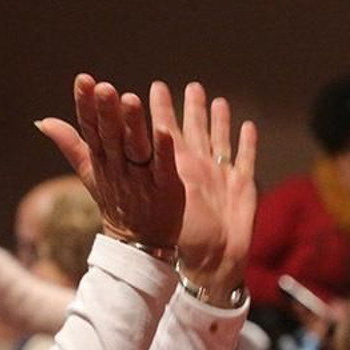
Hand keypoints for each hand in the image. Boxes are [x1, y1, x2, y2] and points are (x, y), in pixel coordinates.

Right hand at [37, 74, 183, 252]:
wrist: (139, 246)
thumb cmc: (118, 202)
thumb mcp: (91, 172)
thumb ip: (71, 144)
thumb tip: (43, 121)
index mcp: (101, 161)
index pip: (90, 130)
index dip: (86, 105)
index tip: (83, 79)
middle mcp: (118, 168)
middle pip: (111, 137)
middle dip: (107, 113)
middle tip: (105, 88)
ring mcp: (142, 179)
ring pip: (135, 149)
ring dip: (133, 125)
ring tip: (131, 99)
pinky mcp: (167, 189)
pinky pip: (163, 168)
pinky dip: (163, 151)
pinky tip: (165, 130)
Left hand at [148, 81, 257, 296]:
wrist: (207, 262)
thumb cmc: (176, 235)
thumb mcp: (152, 192)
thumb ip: (129, 157)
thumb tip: (100, 127)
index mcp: (173, 167)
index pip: (163, 130)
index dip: (160, 109)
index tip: (155, 88)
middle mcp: (196, 168)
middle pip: (195, 131)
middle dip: (193, 109)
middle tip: (191, 87)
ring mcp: (220, 177)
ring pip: (220, 141)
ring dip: (220, 122)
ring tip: (218, 102)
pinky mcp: (241, 187)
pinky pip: (245, 159)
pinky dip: (248, 143)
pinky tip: (249, 127)